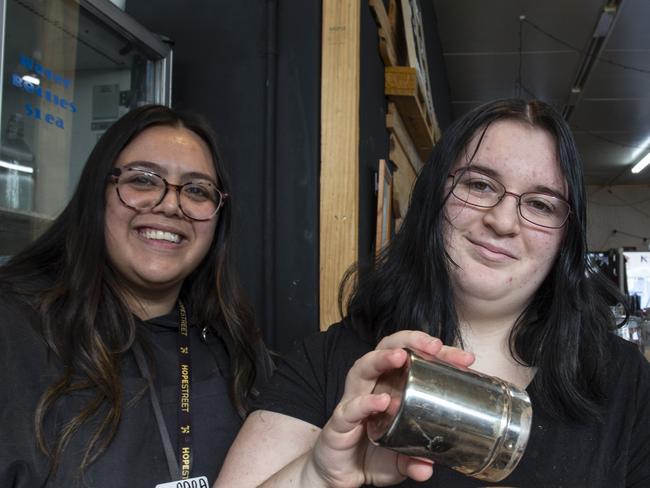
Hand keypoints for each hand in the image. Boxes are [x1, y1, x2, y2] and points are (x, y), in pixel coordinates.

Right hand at [303, 331, 474, 486]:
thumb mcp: (402, 456)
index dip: (438, 354)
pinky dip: (365, 402)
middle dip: (410, 341)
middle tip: (434, 345)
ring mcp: (353, 399)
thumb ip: (415, 458)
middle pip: (386, 349)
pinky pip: (351, 407)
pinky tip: (381, 401)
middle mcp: (371, 385)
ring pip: (363, 367)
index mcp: (390, 385)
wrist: (341, 473)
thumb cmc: (372, 452)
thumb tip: (428, 467)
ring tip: (401, 357)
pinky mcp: (340, 421)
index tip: (465, 359)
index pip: (413, 358)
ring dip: (382, 358)